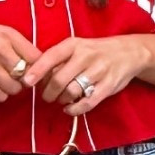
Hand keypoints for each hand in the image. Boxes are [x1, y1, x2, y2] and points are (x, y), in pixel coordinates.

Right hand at [0, 23, 37, 101]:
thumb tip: (40, 64)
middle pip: (27, 76)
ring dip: (11, 88)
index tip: (34, 72)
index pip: (37, 58)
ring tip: (2, 81)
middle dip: (23, 80)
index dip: (39, 68)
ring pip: (14, 89)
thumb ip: (19, 45)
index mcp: (8, 35)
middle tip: (15, 77)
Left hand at [23, 35, 151, 116]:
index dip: (37, 71)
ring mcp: (99, 71)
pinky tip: (69, 109)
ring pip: (72, 92)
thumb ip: (58, 59)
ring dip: (62, 100)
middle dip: (48, 92)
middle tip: (47, 97)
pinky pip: (87, 102)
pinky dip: (75, 109)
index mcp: (74, 45)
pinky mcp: (108, 86)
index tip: (26, 82)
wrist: (128, 52)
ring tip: (61, 100)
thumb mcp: (77, 47)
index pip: (51, 57)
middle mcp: (86, 56)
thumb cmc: (95, 51)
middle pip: (59, 79)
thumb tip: (35, 75)